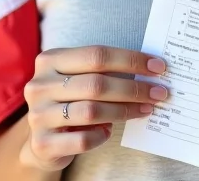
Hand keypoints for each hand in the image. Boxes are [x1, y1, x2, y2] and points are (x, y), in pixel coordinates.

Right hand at [20, 45, 167, 171]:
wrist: (41, 137)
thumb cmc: (69, 98)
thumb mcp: (78, 76)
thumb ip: (103, 69)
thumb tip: (150, 68)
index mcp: (50, 60)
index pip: (97, 55)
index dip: (131, 60)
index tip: (158, 67)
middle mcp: (40, 85)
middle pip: (97, 83)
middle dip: (134, 88)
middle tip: (159, 92)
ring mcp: (38, 115)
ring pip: (91, 111)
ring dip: (125, 110)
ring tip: (145, 109)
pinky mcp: (43, 143)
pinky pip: (82, 139)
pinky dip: (102, 135)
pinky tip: (110, 130)